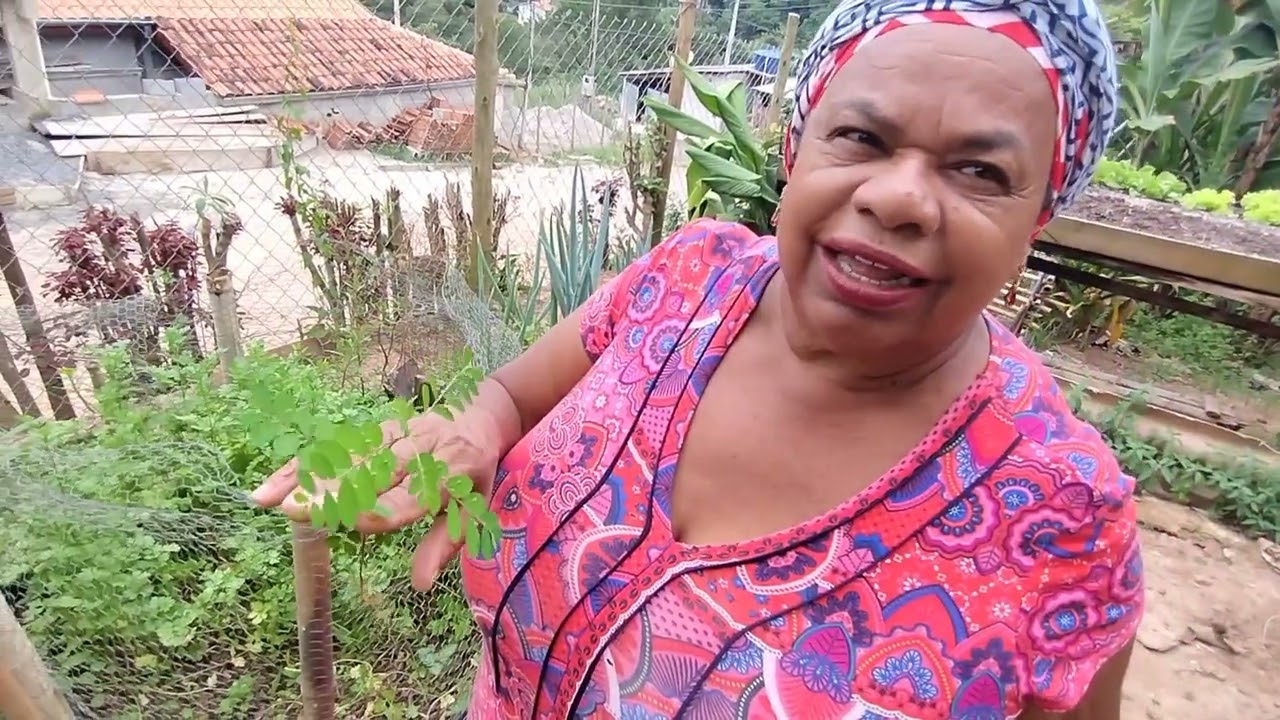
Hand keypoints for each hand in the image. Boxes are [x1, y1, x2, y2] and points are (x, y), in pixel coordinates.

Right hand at [250, 412, 500, 590]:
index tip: (351, 523)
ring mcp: (394, 436)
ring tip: (275, 501)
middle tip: (296, 509)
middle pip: (371, 473)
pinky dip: (302, 466)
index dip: (382, 509)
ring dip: (309, 478)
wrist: (481, 416)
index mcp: (448, 473)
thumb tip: (421, 584)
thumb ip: (444, 544)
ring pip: (347, 459)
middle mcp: (418, 451)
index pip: (410, 496)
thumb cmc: (473, 476)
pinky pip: (336, 448)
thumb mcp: (473, 511)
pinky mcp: (375, 429)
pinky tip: (272, 487)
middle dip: (333, 490)